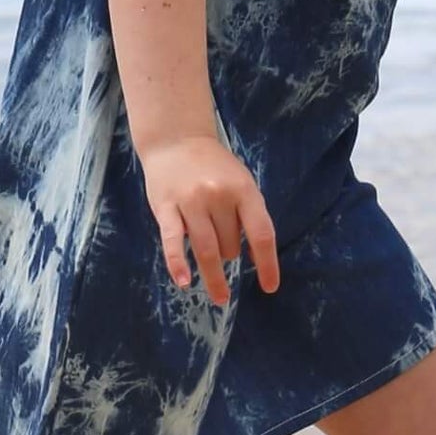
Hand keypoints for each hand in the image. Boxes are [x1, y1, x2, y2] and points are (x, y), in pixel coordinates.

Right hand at [139, 133, 280, 305]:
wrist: (176, 140)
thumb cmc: (214, 166)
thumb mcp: (241, 183)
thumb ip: (250, 215)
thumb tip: (257, 256)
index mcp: (244, 190)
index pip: (261, 234)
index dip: (268, 264)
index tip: (270, 287)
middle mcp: (219, 196)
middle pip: (230, 245)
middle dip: (230, 254)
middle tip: (223, 245)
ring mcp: (191, 201)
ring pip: (207, 249)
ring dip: (214, 276)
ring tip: (220, 295)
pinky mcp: (165, 207)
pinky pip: (173, 242)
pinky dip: (178, 264)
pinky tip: (184, 282)